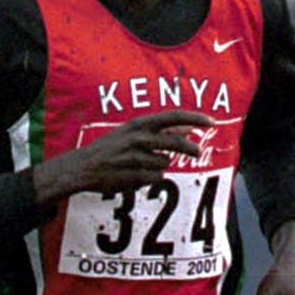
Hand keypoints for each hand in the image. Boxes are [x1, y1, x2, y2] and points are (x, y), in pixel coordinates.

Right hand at [41, 110, 215, 199]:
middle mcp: (139, 138)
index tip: (211, 122)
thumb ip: (162, 130)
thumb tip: (189, 127)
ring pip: (165, 162)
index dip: (195, 118)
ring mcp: (136, 158)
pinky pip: (156, 178)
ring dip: (161, 165)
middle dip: (190, 149)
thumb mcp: (133, 131)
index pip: (174, 116)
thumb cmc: (109, 147)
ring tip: (144, 164)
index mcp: (139, 124)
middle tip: (197, 152)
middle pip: (176, 143)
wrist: (83, 167)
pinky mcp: (134, 176)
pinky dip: (151, 177)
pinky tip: (137, 174)